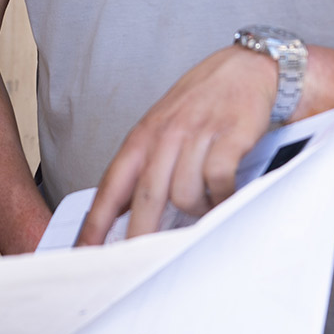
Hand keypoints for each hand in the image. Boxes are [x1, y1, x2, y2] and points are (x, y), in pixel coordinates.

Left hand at [79, 43, 333, 244]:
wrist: (249, 67)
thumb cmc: (206, 100)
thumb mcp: (165, 125)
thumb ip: (146, 162)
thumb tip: (123, 208)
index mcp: (144, 135)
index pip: (113, 184)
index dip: (96, 222)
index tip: (85, 251)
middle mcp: (167, 134)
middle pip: (146, 197)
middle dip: (141, 236)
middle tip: (141, 266)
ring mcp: (198, 134)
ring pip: (184, 193)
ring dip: (195, 211)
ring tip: (205, 208)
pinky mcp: (230, 137)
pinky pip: (219, 182)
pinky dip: (222, 198)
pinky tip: (225, 195)